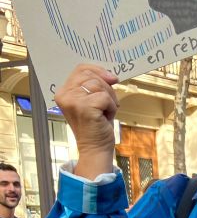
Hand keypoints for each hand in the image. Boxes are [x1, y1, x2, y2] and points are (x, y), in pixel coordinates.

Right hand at [55, 64, 118, 179]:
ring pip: (99, 85)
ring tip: (105, 112)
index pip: (81, 69)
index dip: (98, 70)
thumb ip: (94, 86)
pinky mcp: (85, 107)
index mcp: (63, 92)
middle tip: (108, 103)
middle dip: (106, 87)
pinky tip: (106, 117)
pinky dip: (111, 107)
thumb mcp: (91, 101)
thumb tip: (111, 75)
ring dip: (109, 98)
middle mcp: (65, 95)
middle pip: (91, 75)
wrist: (95, 148)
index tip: (111, 78)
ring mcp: (73, 101)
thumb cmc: (95, 125)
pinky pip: (105, 97)